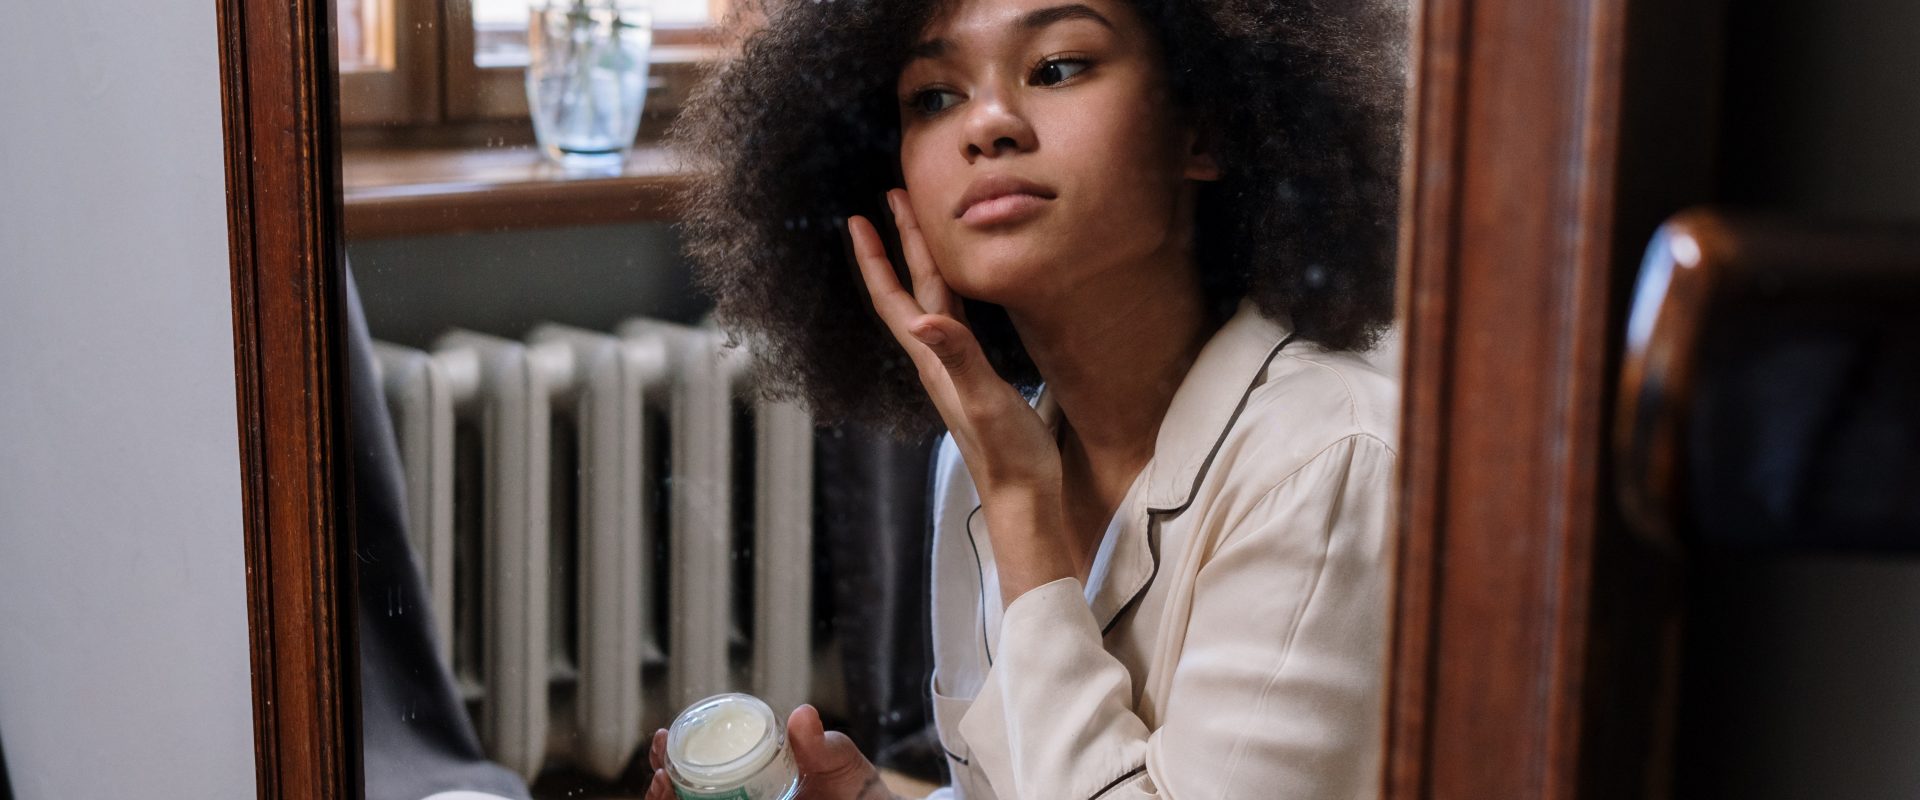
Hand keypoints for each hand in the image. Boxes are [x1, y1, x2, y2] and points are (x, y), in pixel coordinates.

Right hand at [645, 704, 897, 799]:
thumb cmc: (857, 793)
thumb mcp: (839, 763)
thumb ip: (821, 744)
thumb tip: (802, 712)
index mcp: (746, 784)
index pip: (695, 771)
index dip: (668, 757)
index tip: (662, 738)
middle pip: (679, 799)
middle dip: (658, 784)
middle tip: (659, 766)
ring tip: (663, 784)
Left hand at [848, 188, 1075, 600]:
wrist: (1024, 497)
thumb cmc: (1006, 453)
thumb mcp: (983, 399)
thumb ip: (956, 357)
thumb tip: (922, 320)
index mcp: (934, 360)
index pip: (897, 299)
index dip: (878, 258)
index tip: (860, 217)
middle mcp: (938, 360)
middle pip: (913, 291)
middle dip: (900, 244)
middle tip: (892, 198)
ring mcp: (957, 369)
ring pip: (934, 304)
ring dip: (924, 265)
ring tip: (925, 230)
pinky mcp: (979, 378)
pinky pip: (959, 321)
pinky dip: (956, 292)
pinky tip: (965, 288)